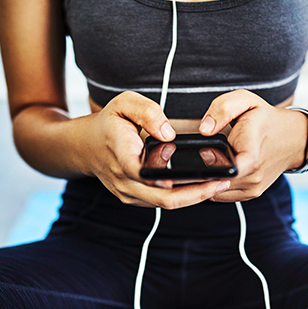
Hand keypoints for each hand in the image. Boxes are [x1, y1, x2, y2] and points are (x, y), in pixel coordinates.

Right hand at [82, 91, 229, 207]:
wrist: (84, 146)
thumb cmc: (108, 123)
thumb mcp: (124, 104)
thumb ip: (148, 112)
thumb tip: (169, 134)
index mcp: (123, 158)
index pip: (151, 176)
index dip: (177, 179)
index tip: (204, 172)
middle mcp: (124, 182)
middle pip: (165, 199)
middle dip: (197, 194)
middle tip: (223, 182)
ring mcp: (128, 194)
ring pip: (165, 204)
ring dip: (192, 197)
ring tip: (218, 184)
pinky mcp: (134, 198)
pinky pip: (160, 202)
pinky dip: (182, 197)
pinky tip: (201, 187)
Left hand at [198, 90, 307, 201]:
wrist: (293, 139)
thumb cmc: (266, 119)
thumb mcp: (245, 101)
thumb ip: (223, 109)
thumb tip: (205, 129)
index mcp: (252, 151)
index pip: (232, 170)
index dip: (213, 164)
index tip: (207, 151)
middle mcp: (254, 174)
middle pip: (216, 180)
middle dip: (205, 168)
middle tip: (209, 150)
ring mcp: (253, 187)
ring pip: (216, 190)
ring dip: (210, 176)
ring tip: (217, 156)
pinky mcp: (250, 193)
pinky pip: (222, 194)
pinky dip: (217, 183)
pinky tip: (221, 166)